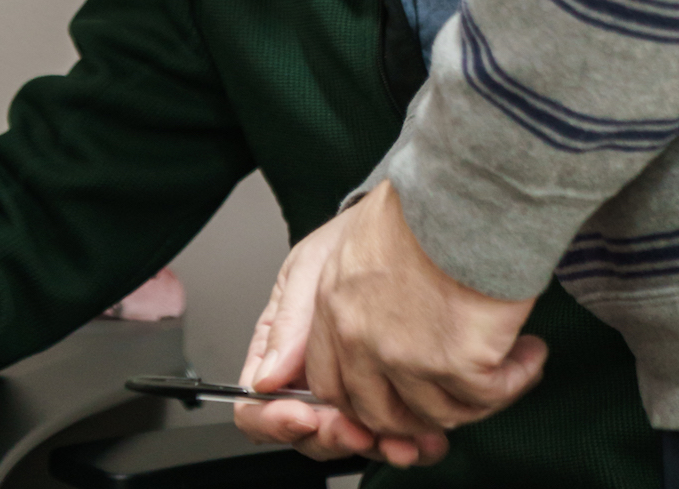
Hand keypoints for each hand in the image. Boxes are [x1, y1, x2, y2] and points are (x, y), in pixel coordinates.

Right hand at [235, 217, 447, 470]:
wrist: (402, 232)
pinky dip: (410, 445)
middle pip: (305, 435)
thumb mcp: (309, 272)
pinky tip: (422, 434)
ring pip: (351, 444)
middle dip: (330, 437)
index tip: (303, 414)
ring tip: (398, 436)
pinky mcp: (393, 400)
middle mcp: (311, 379)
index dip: (274, 419)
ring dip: (374, 447)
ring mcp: (352, 393)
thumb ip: (287, 326)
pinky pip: (395, 440)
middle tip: (356, 428)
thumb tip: (263, 379)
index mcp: (278, 350)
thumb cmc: (349, 246)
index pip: (255, 404)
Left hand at [303, 183, 545, 443]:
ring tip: (506, 361)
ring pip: (440, 413)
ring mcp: (405, 356)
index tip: (402, 396)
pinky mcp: (456, 363)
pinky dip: (517, 378)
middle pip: (380, 414)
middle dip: (421, 413)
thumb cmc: (426, 202)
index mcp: (332, 304)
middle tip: (457, 394)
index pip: (330, 384)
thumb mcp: (361, 241)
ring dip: (478, 395)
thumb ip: (354, 297)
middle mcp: (359, 336)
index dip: (367, 401)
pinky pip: (490, 398)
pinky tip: (529, 352)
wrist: (466, 186)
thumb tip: (376, 344)